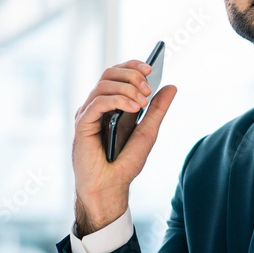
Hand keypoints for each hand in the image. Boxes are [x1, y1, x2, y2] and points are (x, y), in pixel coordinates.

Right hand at [73, 59, 177, 236]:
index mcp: (111, 104)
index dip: (132, 65)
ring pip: (103, 85)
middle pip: (109, 73)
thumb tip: (171, 86)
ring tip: (143, 102)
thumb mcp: (148, 132)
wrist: (110, 187)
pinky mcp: (82, 125)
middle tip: (148, 87)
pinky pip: (96, 103)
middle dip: (131, 75)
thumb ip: (157, 109)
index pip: (117, 73)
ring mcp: (88, 114)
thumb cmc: (125, 163)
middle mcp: (97, 106)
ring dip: (127, 88)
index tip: (151, 67)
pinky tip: (134, 108)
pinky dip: (117, 100)